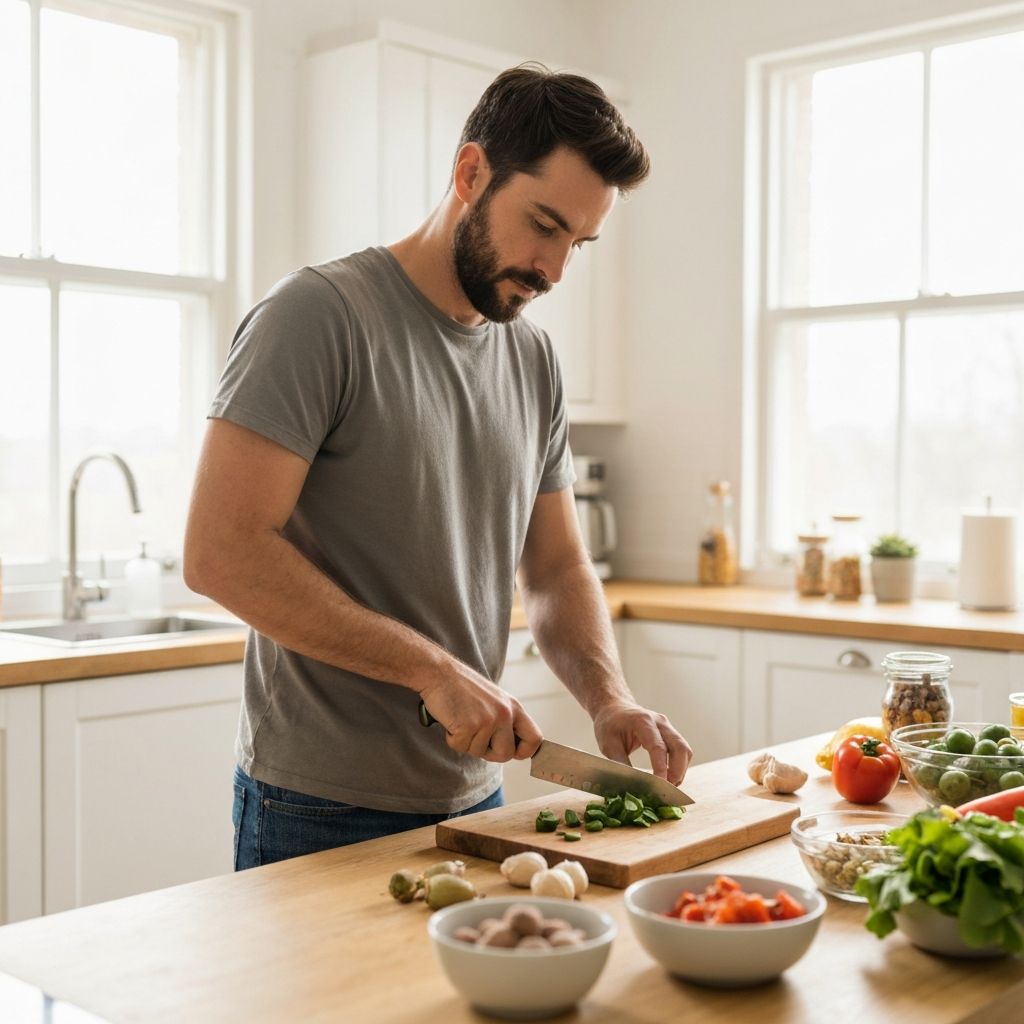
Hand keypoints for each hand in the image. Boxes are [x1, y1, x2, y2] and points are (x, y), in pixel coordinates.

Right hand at [419, 664, 542, 763]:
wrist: (439, 672)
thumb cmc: (463, 688)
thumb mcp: (494, 700)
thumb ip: (505, 721)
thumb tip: (511, 749)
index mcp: (514, 707)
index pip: (535, 739)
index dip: (524, 751)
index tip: (513, 753)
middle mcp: (505, 714)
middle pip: (506, 754)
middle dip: (489, 753)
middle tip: (475, 737)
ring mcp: (488, 720)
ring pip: (479, 752)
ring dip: (466, 742)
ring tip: (461, 719)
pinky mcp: (468, 726)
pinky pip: (460, 747)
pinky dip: (452, 738)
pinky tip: (451, 720)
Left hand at [592, 700, 692, 784]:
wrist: (614, 708)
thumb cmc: (609, 725)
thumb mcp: (608, 745)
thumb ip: (621, 764)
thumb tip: (630, 785)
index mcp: (642, 721)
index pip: (658, 747)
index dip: (661, 768)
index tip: (659, 787)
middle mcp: (659, 722)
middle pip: (679, 747)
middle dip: (677, 772)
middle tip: (666, 790)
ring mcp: (667, 726)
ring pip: (684, 750)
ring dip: (680, 770)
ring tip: (668, 786)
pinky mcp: (670, 733)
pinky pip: (682, 750)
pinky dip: (679, 766)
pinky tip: (669, 777)